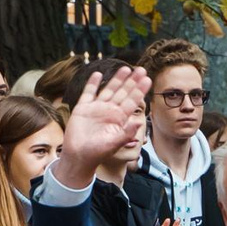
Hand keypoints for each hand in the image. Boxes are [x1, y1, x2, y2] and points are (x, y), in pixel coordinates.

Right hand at [53, 66, 152, 185]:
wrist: (78, 157)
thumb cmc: (98, 153)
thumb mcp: (115, 144)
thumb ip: (127, 133)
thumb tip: (139, 123)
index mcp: (119, 119)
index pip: (131, 101)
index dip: (139, 90)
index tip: (148, 79)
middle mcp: (109, 111)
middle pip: (122, 92)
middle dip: (132, 81)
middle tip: (141, 69)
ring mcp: (96, 108)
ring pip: (108, 90)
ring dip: (116, 79)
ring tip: (126, 68)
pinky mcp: (83, 108)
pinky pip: (88, 93)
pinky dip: (92, 83)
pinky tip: (97, 74)